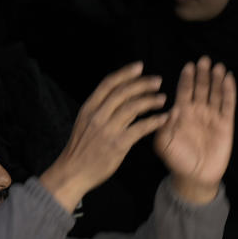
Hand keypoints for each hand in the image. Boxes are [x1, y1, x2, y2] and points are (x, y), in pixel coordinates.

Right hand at [40, 62, 168, 213]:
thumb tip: (119, 99)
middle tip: (158, 80)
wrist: (73, 172)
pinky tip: (164, 118)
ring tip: (163, 98)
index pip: (108, 84)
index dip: (125, 73)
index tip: (139, 66)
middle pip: (122, 92)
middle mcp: (97, 115)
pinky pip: (140, 128)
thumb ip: (101, 111)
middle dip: (142, 84)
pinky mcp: (118, 144)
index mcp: (88, 108)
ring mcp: (107, 129)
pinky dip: (154, 121)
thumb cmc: (82, 149)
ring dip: (150, 101)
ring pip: (132, 107)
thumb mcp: (86, 124)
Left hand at [155, 56, 236, 203]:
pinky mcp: (225, 124)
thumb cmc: (176, 160)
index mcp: (181, 113)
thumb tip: (170, 108)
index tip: (189, 65)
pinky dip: (229, 92)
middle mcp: (197, 111)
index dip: (187, 78)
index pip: (184, 90)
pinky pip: (228, 105)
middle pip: (201, 88)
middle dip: (203, 74)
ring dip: (216, 79)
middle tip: (204, 60)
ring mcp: (212, 117)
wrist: (195, 177)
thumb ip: (163, 125)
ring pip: (215, 93)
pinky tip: (229, 78)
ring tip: (218, 66)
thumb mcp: (163, 143)